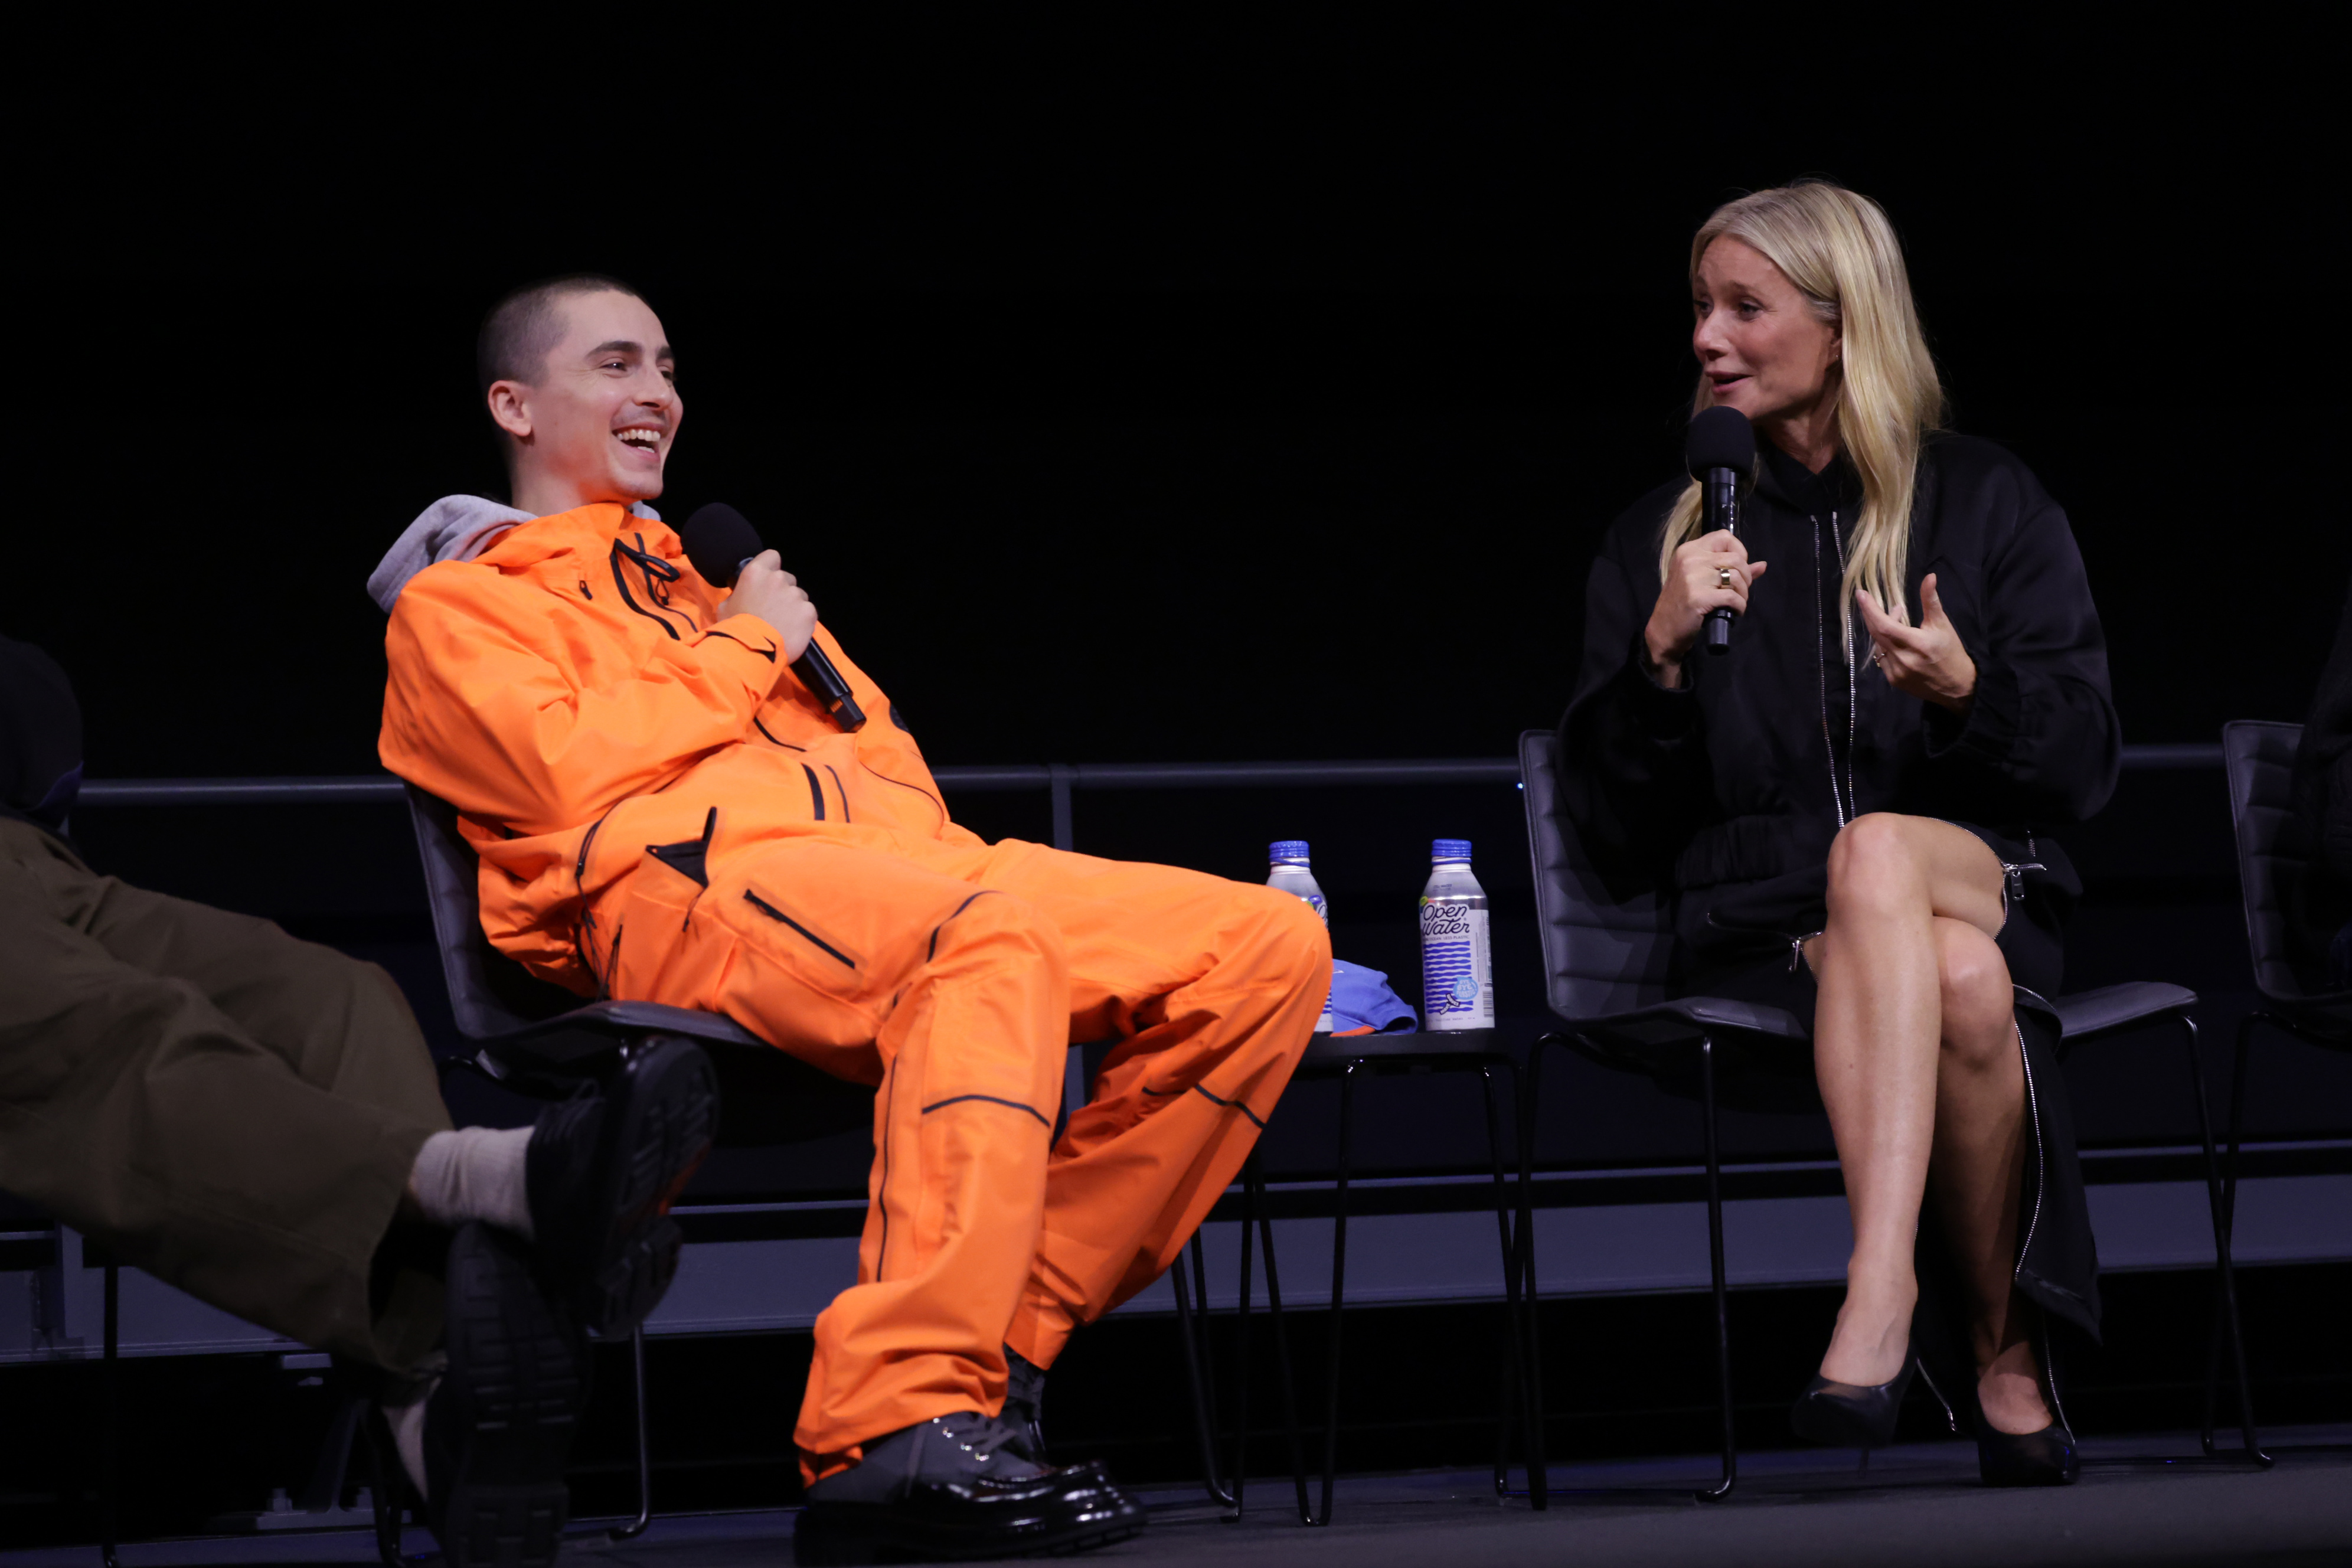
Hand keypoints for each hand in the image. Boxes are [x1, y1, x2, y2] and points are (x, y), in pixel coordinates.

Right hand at [718, 549, 817, 661]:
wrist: (752, 651)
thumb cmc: (734, 629)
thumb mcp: (726, 606)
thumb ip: (740, 594)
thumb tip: (745, 595)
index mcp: (756, 573)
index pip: (772, 556)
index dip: (771, 567)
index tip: (767, 581)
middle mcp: (778, 579)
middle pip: (787, 579)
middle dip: (782, 591)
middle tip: (773, 609)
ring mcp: (795, 595)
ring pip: (799, 596)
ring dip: (793, 606)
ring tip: (782, 624)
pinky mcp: (809, 611)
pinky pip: (808, 611)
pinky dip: (802, 620)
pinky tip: (791, 631)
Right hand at [1643, 529, 1768, 686]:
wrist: (1663, 631)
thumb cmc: (1683, 604)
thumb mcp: (1702, 580)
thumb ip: (1731, 569)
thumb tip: (1762, 565)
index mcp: (1689, 551)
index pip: (1724, 536)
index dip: (1739, 551)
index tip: (1737, 569)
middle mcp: (1690, 559)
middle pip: (1735, 558)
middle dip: (1746, 577)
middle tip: (1739, 591)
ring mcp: (1693, 578)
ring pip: (1736, 577)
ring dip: (1743, 594)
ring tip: (1736, 603)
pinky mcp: (1698, 597)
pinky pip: (1732, 597)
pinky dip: (1739, 606)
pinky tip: (1734, 612)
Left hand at [1856, 574, 1974, 711]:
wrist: (1957, 686)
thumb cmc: (1951, 651)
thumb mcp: (1942, 624)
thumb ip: (1931, 601)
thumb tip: (1929, 576)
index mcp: (1916, 644)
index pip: (1884, 625)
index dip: (1870, 610)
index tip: (1861, 594)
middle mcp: (1903, 659)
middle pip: (1877, 634)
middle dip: (1872, 616)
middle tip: (1871, 602)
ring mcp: (1896, 672)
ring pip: (1878, 646)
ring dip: (1881, 630)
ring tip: (1895, 618)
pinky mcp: (1894, 681)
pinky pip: (1882, 659)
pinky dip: (1884, 645)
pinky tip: (1894, 639)